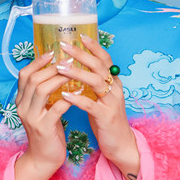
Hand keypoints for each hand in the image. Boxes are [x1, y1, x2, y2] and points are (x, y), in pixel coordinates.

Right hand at [11, 50, 71, 179]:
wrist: (44, 159)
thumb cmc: (48, 131)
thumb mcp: (42, 109)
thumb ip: (44, 93)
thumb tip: (57, 70)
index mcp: (21, 100)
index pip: (24, 74)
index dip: (38, 62)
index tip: (53, 52)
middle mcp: (22, 107)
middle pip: (32, 79)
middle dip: (51, 67)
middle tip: (67, 60)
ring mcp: (31, 117)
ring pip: (41, 90)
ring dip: (59, 79)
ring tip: (73, 73)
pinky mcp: (43, 128)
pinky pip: (55, 108)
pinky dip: (67, 98)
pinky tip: (78, 94)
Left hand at [56, 35, 139, 179]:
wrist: (120, 144)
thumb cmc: (105, 118)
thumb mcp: (100, 97)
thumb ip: (91, 82)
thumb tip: (74, 66)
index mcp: (113, 82)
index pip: (105, 59)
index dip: (94, 47)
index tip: (80, 36)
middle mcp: (115, 89)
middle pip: (99, 66)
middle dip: (81, 55)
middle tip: (64, 46)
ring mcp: (112, 102)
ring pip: (95, 82)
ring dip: (77, 73)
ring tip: (59, 68)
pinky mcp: (106, 117)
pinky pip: (91, 105)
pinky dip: (77, 98)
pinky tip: (64, 94)